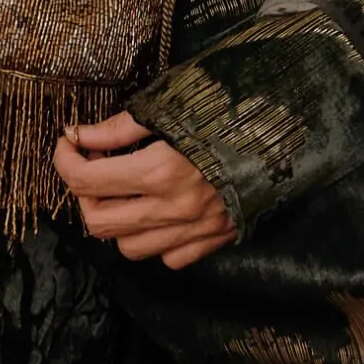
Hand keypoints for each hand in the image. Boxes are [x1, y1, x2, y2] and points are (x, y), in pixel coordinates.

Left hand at [53, 112, 237, 270]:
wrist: (298, 128)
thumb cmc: (235, 106)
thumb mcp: (172, 105)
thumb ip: (120, 128)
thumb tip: (79, 136)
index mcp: (160, 171)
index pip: (85, 180)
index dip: (65, 159)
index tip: (68, 142)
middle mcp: (175, 210)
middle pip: (98, 223)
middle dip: (84, 195)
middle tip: (94, 167)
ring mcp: (197, 231)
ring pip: (128, 247)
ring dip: (117, 220)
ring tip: (126, 190)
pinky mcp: (217, 240)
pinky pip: (168, 257)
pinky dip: (155, 238)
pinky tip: (161, 208)